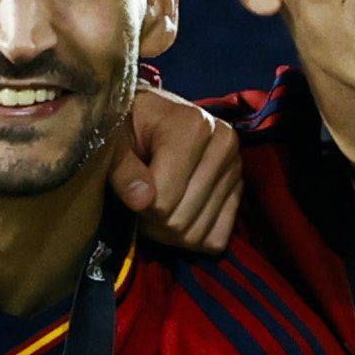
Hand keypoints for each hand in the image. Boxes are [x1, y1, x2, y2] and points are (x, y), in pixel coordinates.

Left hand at [110, 86, 244, 253]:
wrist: (152, 116)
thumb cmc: (128, 126)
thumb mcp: (114, 141)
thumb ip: (123, 170)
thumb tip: (141, 201)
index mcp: (194, 127)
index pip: (164, 199)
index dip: (138, 205)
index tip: (129, 188)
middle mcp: (224, 145)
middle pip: (180, 220)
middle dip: (152, 222)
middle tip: (139, 202)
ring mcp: (235, 169)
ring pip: (197, 233)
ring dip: (168, 233)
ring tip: (156, 206)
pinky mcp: (239, 189)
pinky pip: (216, 238)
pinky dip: (192, 237)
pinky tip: (178, 213)